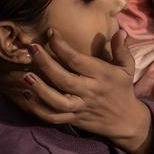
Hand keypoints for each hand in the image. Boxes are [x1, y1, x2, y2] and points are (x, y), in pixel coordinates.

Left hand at [8, 32, 153, 153]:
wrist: (126, 121)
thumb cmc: (122, 89)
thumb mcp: (127, 68)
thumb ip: (121, 50)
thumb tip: (121, 32)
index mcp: (102, 76)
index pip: (78, 60)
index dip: (61, 46)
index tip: (51, 32)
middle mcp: (90, 91)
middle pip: (63, 79)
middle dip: (45, 63)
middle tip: (31, 48)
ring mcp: (81, 107)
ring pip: (57, 101)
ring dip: (40, 89)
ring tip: (25, 76)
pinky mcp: (73, 119)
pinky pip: (53, 117)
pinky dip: (38, 109)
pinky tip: (26, 96)